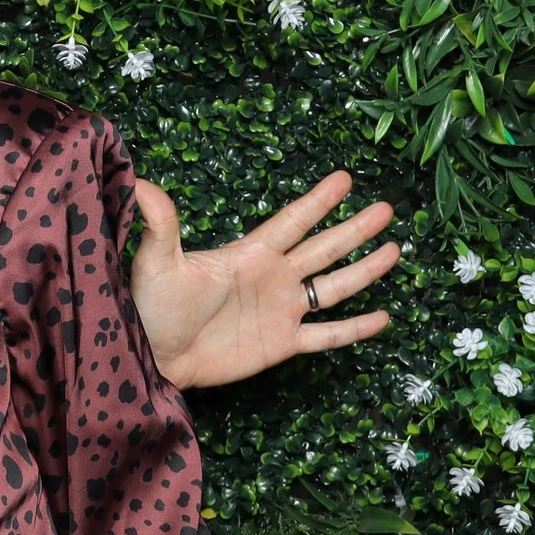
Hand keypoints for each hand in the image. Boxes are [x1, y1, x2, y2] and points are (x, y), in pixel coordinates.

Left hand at [128, 170, 397, 390]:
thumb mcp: (156, 261)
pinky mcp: (282, 345)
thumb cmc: (152, 307)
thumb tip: (140, 182)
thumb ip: (160, 223)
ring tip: (395, 250)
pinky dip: (355, 329)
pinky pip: (326, 336)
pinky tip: (383, 318)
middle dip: (354, 229)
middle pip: (323, 248)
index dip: (318, 201)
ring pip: (333, 287)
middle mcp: (272, 278)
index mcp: (249, 254)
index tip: (346, 178)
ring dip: (364, 270)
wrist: (152, 356)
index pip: (292, 221)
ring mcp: (280, 311)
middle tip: (386, 209)